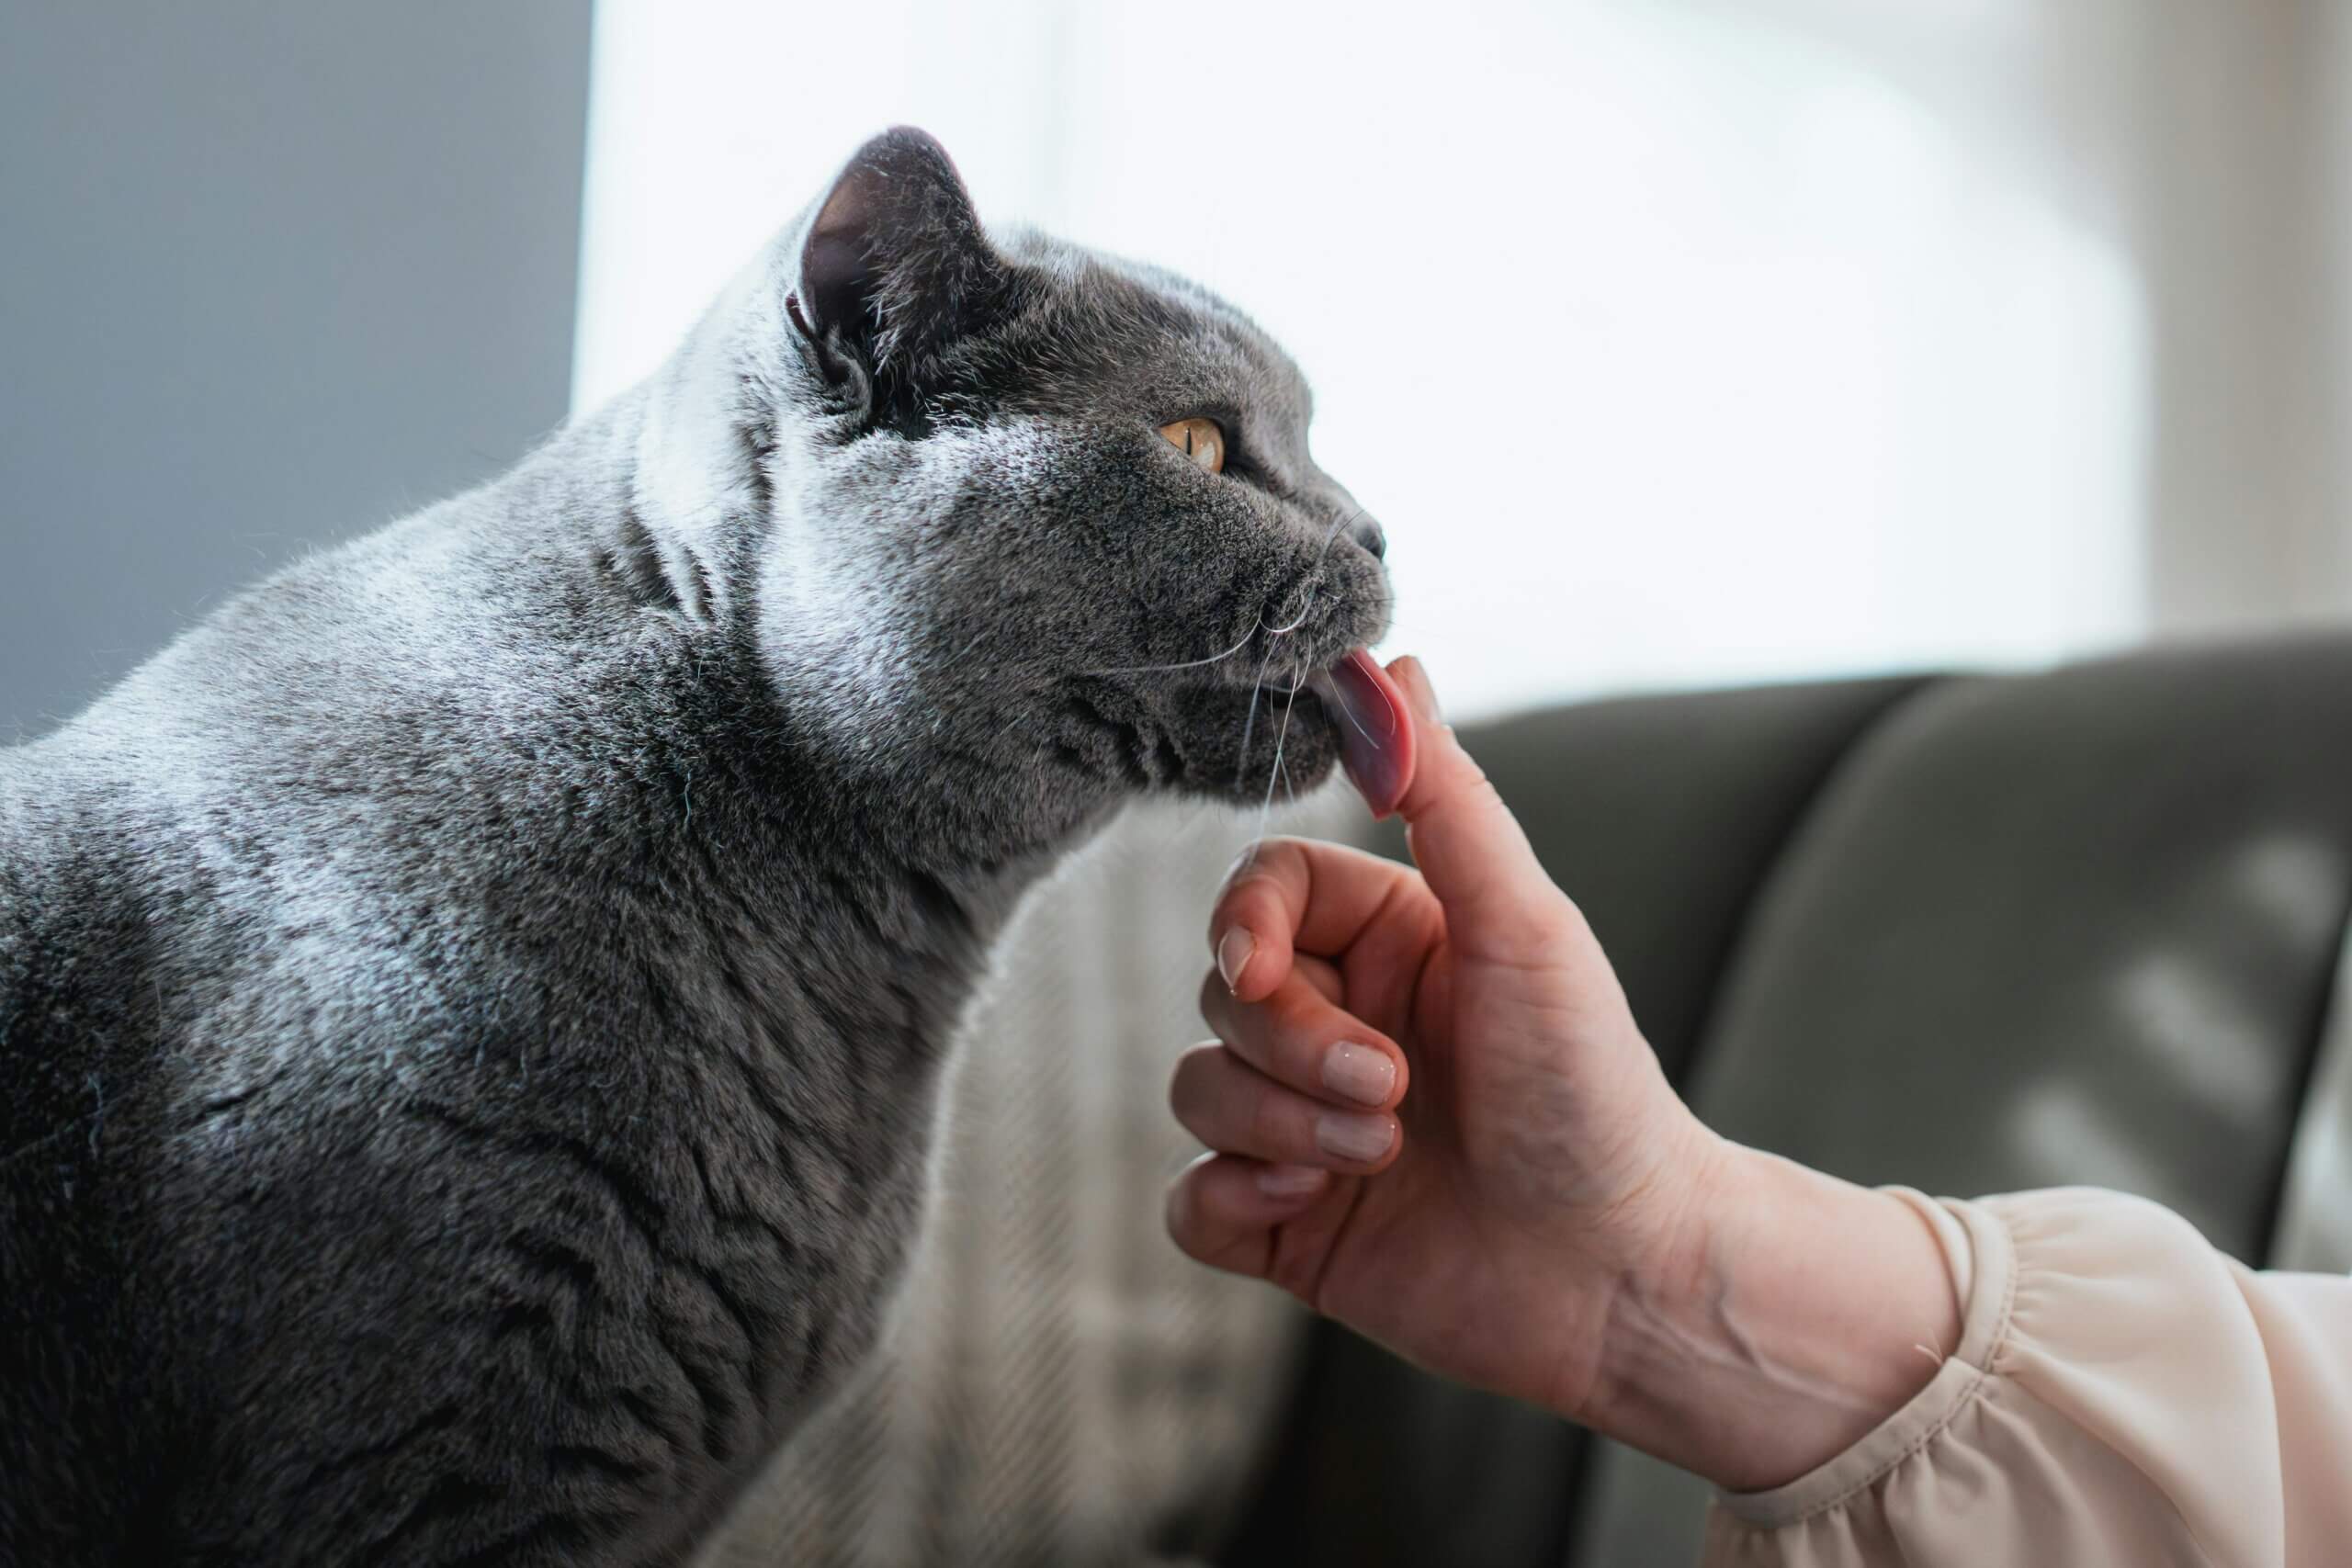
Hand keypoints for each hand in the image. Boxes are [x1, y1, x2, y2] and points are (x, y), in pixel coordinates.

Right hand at [1164, 657, 1961, 1491]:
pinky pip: (1190, 1200)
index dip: (1243, 925)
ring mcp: (1305, 1129)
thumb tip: (1387, 661)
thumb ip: (1447, 796)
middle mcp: (1340, 1025)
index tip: (1262, 962)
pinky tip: (1306, 1211)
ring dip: (1280, 1125)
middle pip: (1220, 993)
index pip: (1259, 893)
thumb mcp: (1525, 927)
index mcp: (1390, 942)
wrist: (1626, 1276)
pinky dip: (1232, 1202)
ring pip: (1198, 1090)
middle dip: (1292, 1045)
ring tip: (1384, 1158)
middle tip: (1393, 1092)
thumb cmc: (1595, 1093)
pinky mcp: (1290, 1227)